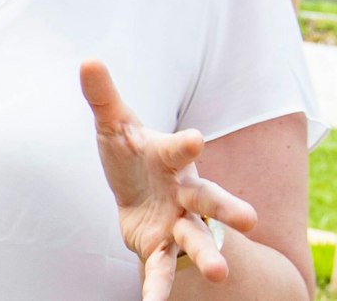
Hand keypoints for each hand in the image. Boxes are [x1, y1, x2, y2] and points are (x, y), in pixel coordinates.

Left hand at [80, 61, 258, 300]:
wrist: (134, 191)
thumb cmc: (131, 153)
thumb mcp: (114, 126)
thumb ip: (103, 96)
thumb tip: (87, 60)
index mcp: (172, 158)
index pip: (180, 149)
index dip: (186, 144)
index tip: (197, 139)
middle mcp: (185, 193)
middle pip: (210, 200)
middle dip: (228, 208)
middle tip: (249, 219)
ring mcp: (178, 223)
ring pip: (197, 239)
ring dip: (207, 255)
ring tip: (217, 274)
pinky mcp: (161, 248)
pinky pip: (161, 270)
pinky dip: (158, 288)